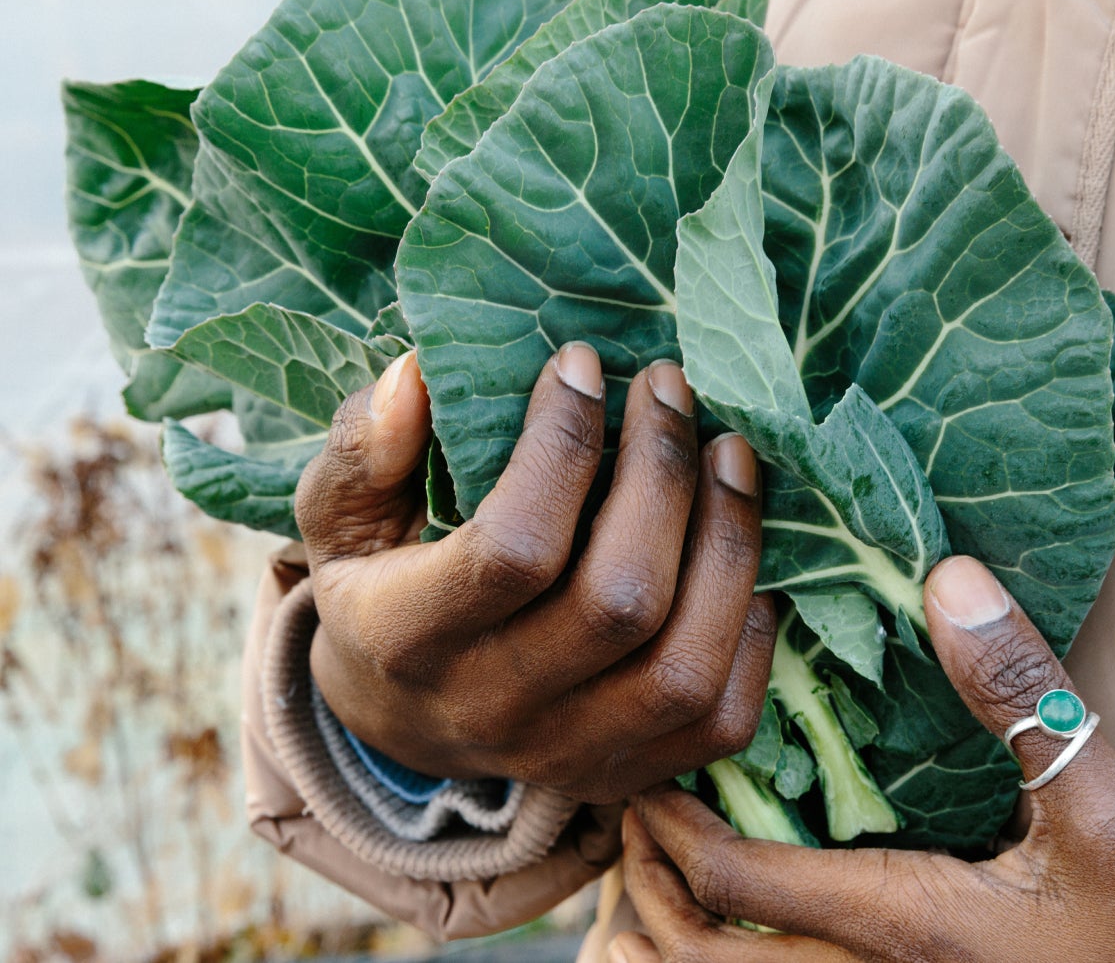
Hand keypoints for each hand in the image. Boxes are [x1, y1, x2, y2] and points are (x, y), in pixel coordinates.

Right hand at [297, 343, 775, 803]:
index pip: (514, 548)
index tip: (581, 364)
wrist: (401, 721)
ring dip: (728, 545)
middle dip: (663, 476)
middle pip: (620, 601)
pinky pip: (723, 718)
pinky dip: (751, 628)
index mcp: (409, 639)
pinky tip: (740, 551)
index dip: (562, 447)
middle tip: (670, 388)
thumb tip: (418, 376)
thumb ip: (361, 449)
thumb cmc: (376, 590)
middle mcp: (494, 708)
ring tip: (730, 454)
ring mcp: (570, 753)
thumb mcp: (338, 518)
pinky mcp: (628, 774)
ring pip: (685, 666)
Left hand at [611, 556, 1114, 962]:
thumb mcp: (1108, 806)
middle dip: (641, 885)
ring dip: (664, 939)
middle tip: (630, 811)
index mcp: (898, 924)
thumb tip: (949, 581)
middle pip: (694, 958)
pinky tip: (724, 932)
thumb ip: (1021, 696)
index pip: (733, 877)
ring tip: (652, 871)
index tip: (642, 762)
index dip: (667, 821)